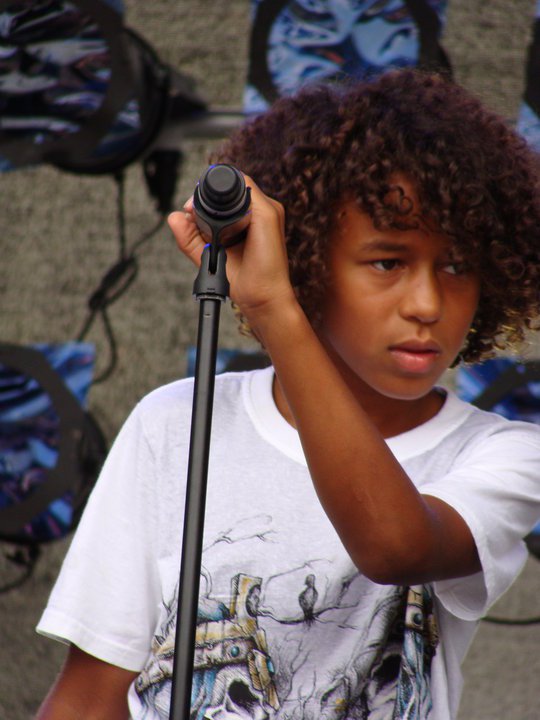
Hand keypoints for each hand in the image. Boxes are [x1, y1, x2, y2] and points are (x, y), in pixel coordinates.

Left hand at [168, 174, 298, 330]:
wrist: (261, 298)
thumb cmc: (242, 279)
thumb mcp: (208, 255)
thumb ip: (190, 237)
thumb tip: (174, 217)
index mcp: (250, 218)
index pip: (227, 195)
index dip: (206, 198)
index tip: (189, 212)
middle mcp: (261, 211)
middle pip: (231, 189)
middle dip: (207, 197)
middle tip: (191, 214)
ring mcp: (267, 210)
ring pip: (239, 186)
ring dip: (216, 199)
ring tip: (203, 222)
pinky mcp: (268, 215)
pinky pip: (246, 191)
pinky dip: (227, 200)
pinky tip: (217, 221)